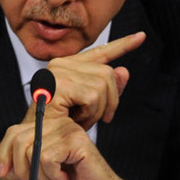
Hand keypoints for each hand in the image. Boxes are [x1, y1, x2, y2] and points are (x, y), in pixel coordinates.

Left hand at [0, 116, 147, 179]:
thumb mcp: (40, 174)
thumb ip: (24, 163)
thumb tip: (2, 161)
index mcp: (49, 128)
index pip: (14, 132)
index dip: (3, 152)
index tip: (2, 172)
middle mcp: (59, 124)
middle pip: (19, 140)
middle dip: (21, 169)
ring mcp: (69, 129)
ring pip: (33, 152)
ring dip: (41, 176)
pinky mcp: (77, 140)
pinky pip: (47, 158)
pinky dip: (52, 176)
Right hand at [25, 31, 145, 129]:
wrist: (38, 142)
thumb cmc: (59, 126)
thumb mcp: (90, 108)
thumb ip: (107, 90)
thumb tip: (124, 71)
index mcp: (68, 66)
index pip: (100, 52)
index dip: (123, 45)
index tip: (140, 37)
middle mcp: (61, 64)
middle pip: (108, 73)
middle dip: (111, 100)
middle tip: (99, 118)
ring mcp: (58, 72)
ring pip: (103, 85)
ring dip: (98, 109)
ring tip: (82, 118)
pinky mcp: (59, 85)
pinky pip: (93, 96)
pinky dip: (90, 113)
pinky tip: (76, 118)